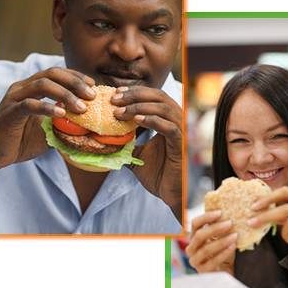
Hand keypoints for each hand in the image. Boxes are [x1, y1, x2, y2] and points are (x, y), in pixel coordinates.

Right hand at [0, 67, 95, 169]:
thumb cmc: (24, 139)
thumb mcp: (51, 128)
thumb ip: (66, 123)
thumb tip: (90, 125)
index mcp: (32, 87)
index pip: (57, 73)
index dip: (76, 76)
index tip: (93, 84)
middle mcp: (23, 87)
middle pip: (52, 74)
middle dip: (75, 82)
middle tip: (92, 95)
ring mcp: (15, 98)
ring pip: (42, 85)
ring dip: (66, 94)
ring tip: (81, 107)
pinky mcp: (10, 112)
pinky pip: (29, 105)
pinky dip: (47, 107)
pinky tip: (61, 114)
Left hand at [111, 85, 182, 222]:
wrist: (170, 195)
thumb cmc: (158, 174)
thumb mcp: (137, 155)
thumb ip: (127, 144)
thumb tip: (105, 140)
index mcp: (168, 121)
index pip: (154, 97)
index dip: (135, 92)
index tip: (116, 93)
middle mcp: (176, 122)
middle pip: (159, 96)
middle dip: (135, 95)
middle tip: (114, 99)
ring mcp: (181, 132)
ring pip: (163, 108)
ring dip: (139, 107)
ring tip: (119, 111)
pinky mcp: (182, 145)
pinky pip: (169, 127)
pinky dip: (152, 121)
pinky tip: (136, 121)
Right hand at [185, 210, 236, 274]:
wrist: (225, 271)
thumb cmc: (222, 251)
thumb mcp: (220, 237)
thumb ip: (219, 227)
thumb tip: (228, 210)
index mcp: (194, 237)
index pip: (195, 223)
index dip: (206, 217)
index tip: (220, 212)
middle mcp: (191, 248)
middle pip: (199, 235)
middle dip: (215, 228)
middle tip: (230, 223)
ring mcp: (195, 260)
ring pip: (206, 249)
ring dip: (222, 241)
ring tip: (235, 236)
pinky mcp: (202, 271)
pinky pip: (212, 261)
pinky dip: (223, 253)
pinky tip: (233, 247)